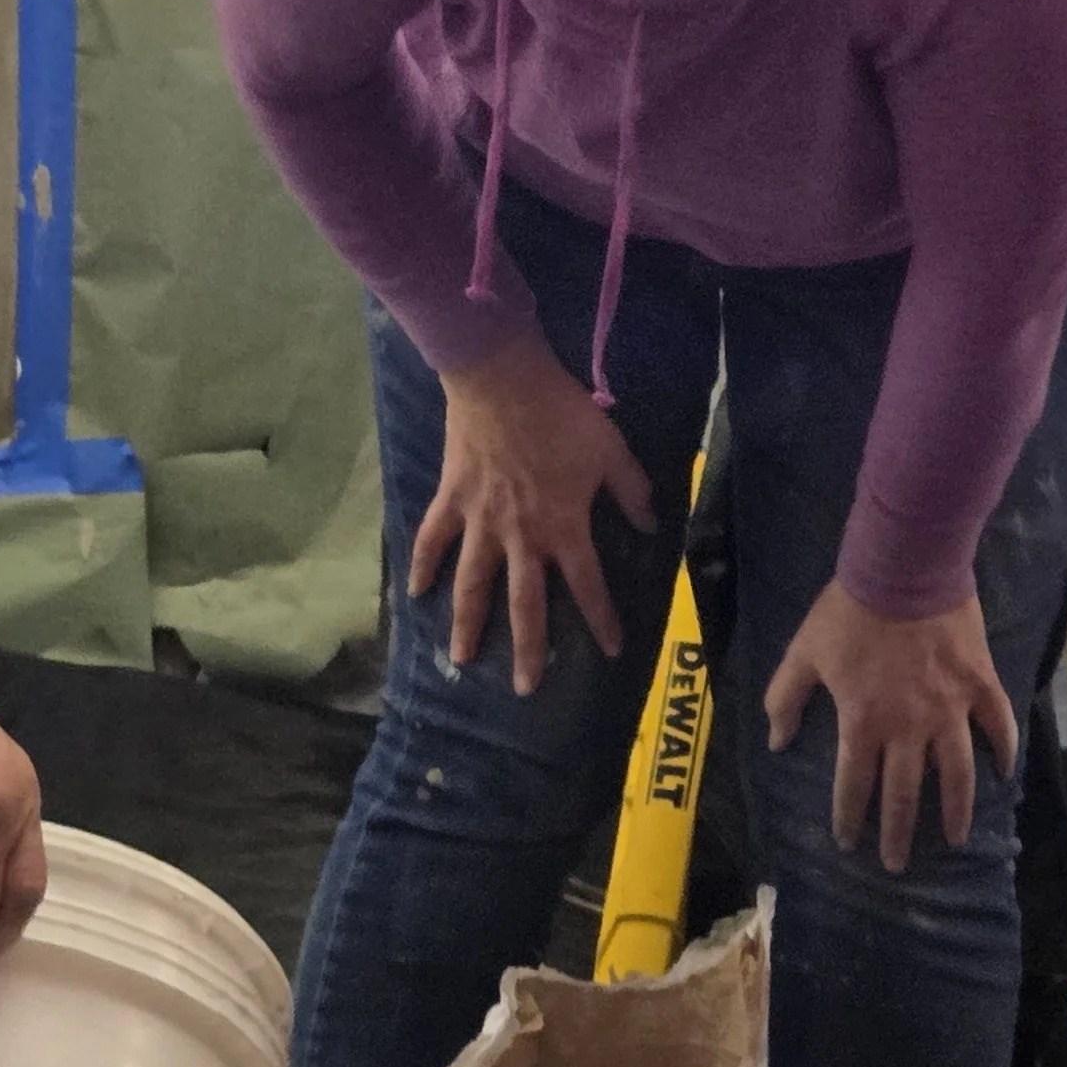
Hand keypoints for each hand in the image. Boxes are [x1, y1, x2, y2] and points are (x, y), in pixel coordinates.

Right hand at [409, 333, 655, 694]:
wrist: (503, 378)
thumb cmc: (562, 413)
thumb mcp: (610, 449)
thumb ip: (631, 490)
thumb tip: (649, 523)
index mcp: (564, 527)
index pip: (588, 586)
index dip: (602, 620)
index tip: (611, 651)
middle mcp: (521, 536)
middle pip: (524, 604)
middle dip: (528, 649)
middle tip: (525, 688)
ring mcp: (480, 522)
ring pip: (472, 585)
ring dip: (466, 625)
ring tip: (462, 660)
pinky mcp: (451, 501)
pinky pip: (433, 539)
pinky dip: (423, 565)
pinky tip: (416, 593)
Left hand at [764, 579, 1019, 872]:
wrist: (904, 569)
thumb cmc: (848, 612)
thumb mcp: (803, 653)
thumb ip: (785, 699)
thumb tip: (778, 741)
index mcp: (864, 722)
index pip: (854, 785)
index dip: (849, 817)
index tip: (848, 843)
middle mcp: (909, 727)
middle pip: (905, 793)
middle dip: (898, 833)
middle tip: (898, 865)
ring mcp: (950, 709)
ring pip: (957, 773)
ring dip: (956, 810)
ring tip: (958, 838)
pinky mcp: (980, 685)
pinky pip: (998, 725)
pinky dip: (1004, 750)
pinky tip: (1005, 773)